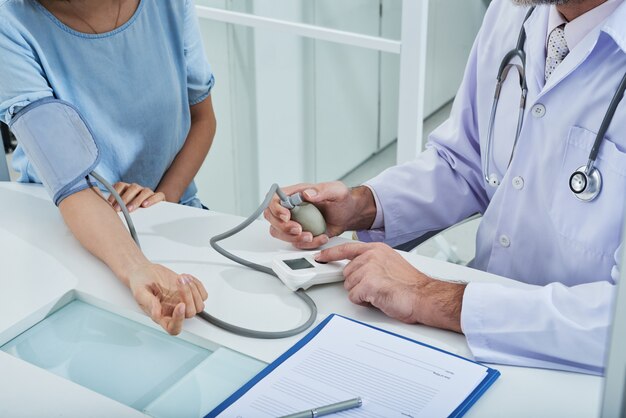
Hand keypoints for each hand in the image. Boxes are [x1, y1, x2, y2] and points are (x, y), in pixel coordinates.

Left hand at [107, 182, 165, 212]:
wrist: (153, 212)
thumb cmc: (132, 211)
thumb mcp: (122, 207)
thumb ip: (115, 206)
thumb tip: (102, 209)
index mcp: (128, 188)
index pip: (120, 185)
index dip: (115, 193)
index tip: (109, 204)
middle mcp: (138, 188)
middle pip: (132, 188)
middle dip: (124, 199)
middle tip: (118, 209)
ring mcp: (149, 192)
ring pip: (144, 191)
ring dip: (136, 200)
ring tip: (130, 209)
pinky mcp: (159, 197)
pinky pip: (157, 195)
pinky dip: (152, 199)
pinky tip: (145, 205)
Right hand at [127, 263, 207, 334]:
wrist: (146, 272)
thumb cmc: (141, 283)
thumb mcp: (140, 292)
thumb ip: (148, 303)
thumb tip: (157, 314)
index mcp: (161, 316)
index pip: (174, 328)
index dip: (179, 320)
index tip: (180, 305)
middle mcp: (173, 312)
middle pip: (190, 313)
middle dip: (188, 296)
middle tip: (179, 281)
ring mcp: (183, 303)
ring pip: (199, 305)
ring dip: (194, 289)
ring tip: (181, 278)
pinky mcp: (190, 295)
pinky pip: (203, 295)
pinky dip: (198, 285)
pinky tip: (186, 277)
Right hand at [263, 182, 375, 249]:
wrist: (349, 214)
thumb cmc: (341, 199)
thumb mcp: (336, 191)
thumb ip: (322, 190)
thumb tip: (306, 194)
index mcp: (295, 194)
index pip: (274, 199)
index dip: (275, 209)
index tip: (287, 216)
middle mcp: (291, 208)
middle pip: (271, 218)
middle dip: (283, 227)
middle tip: (299, 229)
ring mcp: (294, 222)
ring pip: (279, 233)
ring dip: (292, 238)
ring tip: (310, 236)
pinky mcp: (300, 234)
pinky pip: (294, 242)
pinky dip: (307, 244)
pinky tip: (320, 238)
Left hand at [315, 242, 465, 331]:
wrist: (424, 297)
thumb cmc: (411, 285)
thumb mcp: (390, 264)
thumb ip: (372, 263)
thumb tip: (357, 270)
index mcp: (376, 249)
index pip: (347, 248)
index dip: (331, 254)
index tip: (320, 256)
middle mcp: (371, 256)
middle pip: (346, 273)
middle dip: (357, 284)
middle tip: (376, 288)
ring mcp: (369, 268)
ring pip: (349, 286)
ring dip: (362, 294)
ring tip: (380, 292)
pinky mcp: (368, 283)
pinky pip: (354, 297)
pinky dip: (364, 302)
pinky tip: (379, 298)